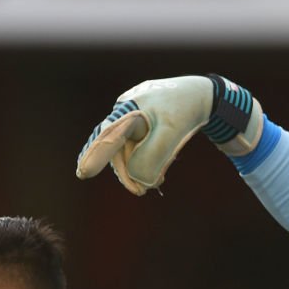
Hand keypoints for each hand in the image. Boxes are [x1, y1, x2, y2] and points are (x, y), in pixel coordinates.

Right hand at [75, 74, 262, 195]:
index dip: (95, 155)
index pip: (108, 136)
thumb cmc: (186, 109)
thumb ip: (153, 155)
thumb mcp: (172, 132)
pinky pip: (139, 148)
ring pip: (129, 150)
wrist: (205, 96)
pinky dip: (147, 162)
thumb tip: (138, 179)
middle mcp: (125, 112)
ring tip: (159, 181)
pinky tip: (159, 174)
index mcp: (128, 108)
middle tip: (140, 192)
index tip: (83, 172)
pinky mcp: (143, 125)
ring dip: (140, 168)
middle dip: (128, 172)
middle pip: (117, 148)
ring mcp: (133, 118)